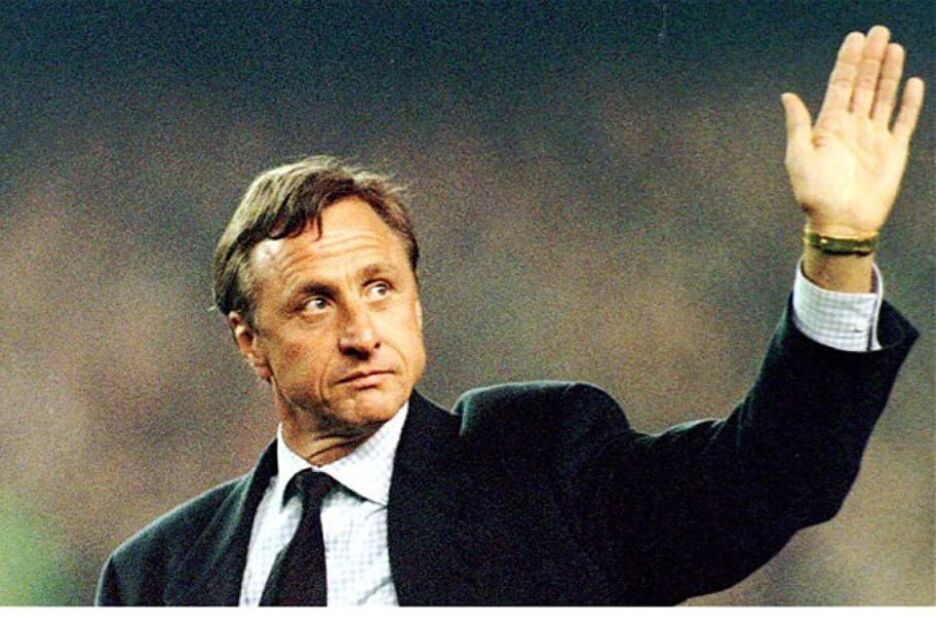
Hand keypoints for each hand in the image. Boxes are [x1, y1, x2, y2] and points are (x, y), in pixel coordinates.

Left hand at [782, 25, 923, 238]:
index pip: (840, 86)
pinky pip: (903, 121)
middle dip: (871, 59)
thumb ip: (798, 124)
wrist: (840, 223)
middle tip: (878, 31)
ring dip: (889, 72)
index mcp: (829, 126)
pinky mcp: (893, 151)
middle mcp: (853, 127)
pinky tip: (912, 82)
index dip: (848, 62)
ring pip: (883, 97)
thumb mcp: (799, 157)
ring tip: (893, 47)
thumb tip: (787, 95)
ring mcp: (874, 137)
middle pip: (864, 85)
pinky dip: (909, 103)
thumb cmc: (814, 194)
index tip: (855, 38)